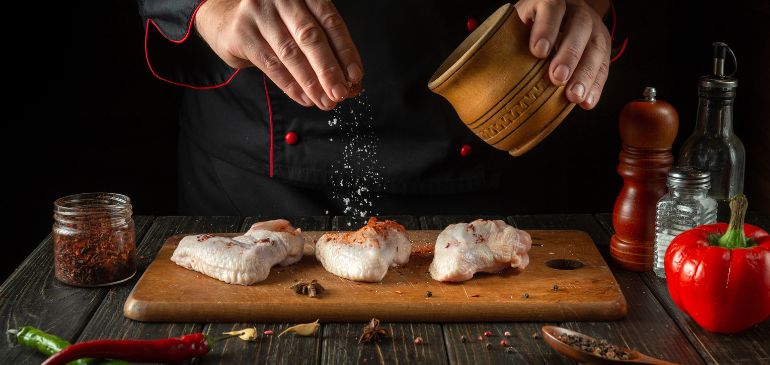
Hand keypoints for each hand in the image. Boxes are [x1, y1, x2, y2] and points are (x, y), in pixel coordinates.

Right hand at [195, 0, 362, 109]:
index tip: (355, 76)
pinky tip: (304, 98)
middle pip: (311, 36)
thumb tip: (349, 82)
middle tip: (340, 93)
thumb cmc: (273, 26)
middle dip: (328, 69)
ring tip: (324, 101)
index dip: (345, 51)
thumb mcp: (300, 27)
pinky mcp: (242, 32)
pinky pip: (271, 63)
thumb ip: (324, 48)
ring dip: (311, 82)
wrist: (226, 20)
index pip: (331, 22)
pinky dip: (290, 84)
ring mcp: (260, 12)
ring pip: (291, 52)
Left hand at [514, 0, 610, 109]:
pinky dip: (596, 85)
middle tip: (557, 78)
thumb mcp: (516, 25)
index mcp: (550, 2)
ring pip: (595, 47)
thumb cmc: (529, 28)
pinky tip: (586, 102)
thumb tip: (472, 69)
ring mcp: (592, 27)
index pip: (551, 7)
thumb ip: (505, 40)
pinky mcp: (602, 46)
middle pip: (578, 27)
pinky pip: (604, 65)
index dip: (546, 28)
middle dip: (568, 54)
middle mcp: (575, 10)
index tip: (537, 51)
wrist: (560, 17)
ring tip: (573, 97)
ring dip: (585, 74)